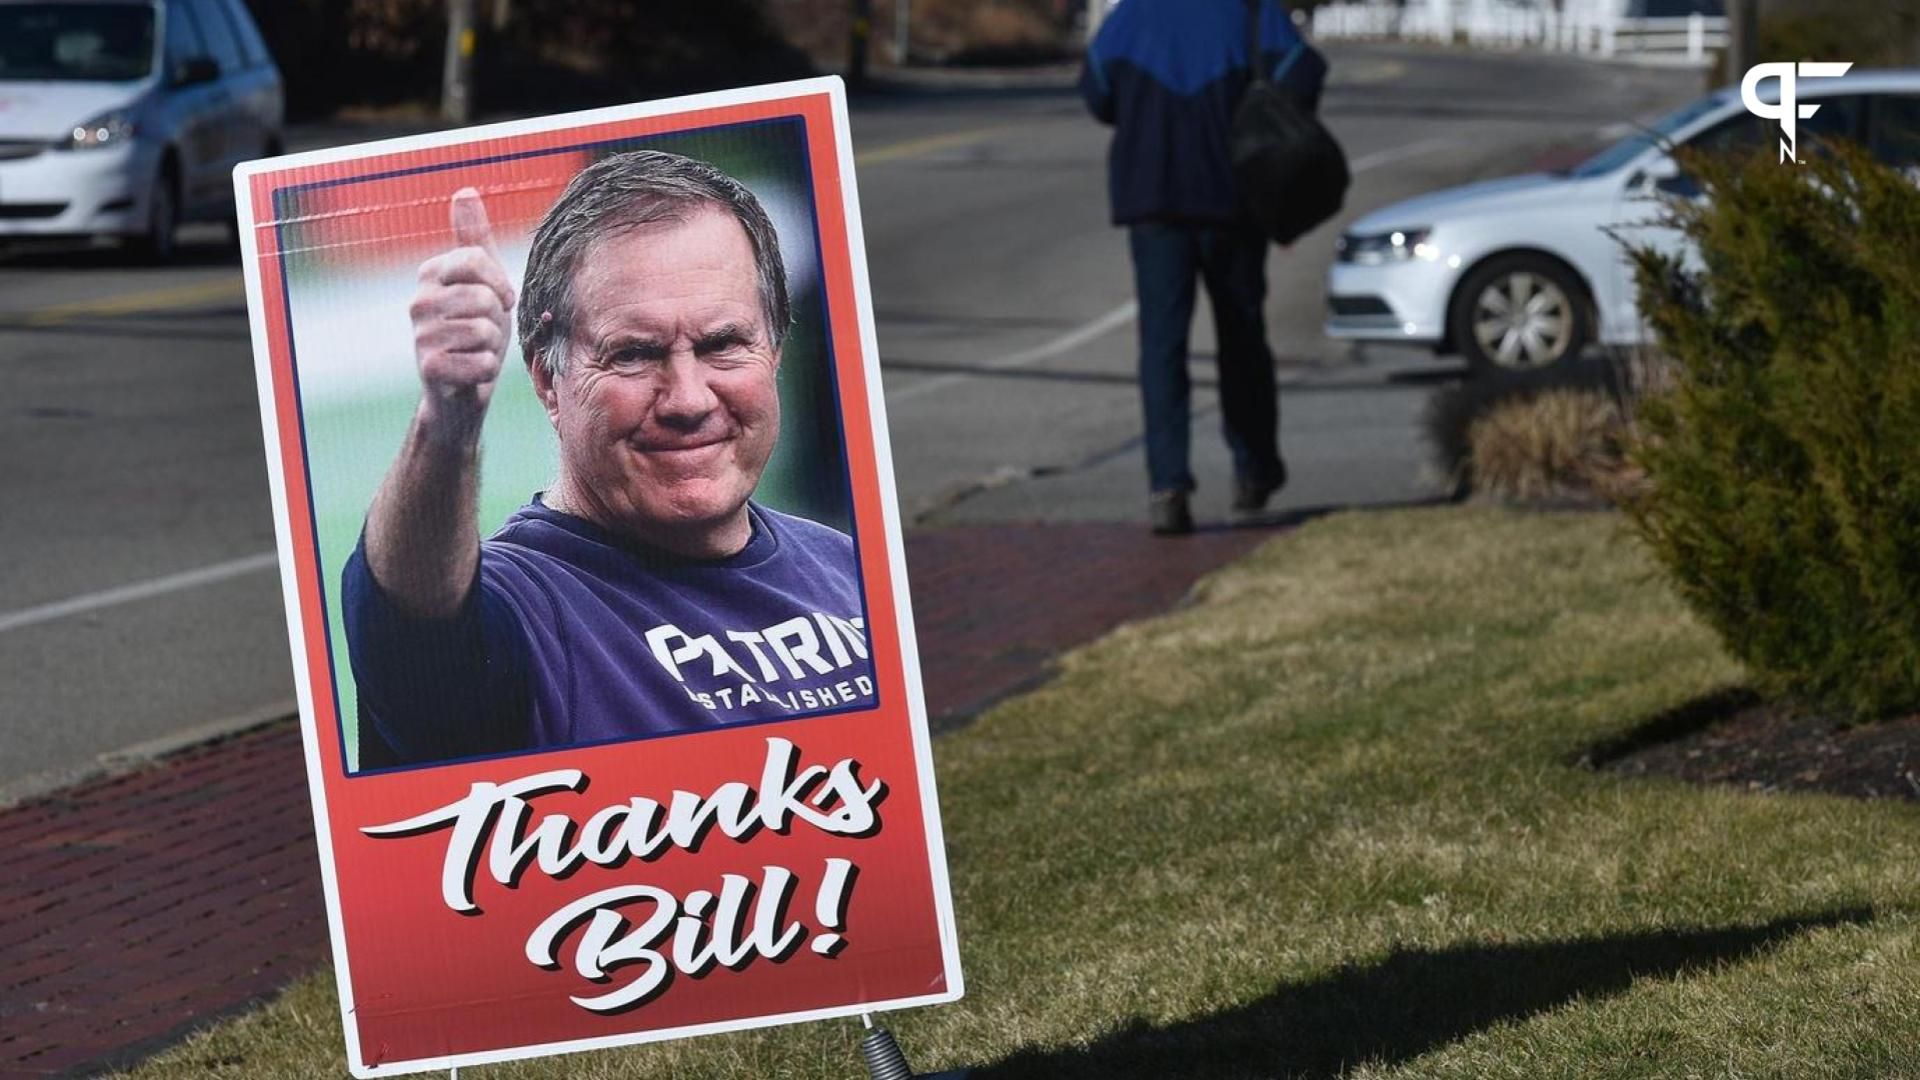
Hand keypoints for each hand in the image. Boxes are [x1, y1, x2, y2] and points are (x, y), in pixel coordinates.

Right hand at [409, 187, 515, 421]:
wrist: (461, 387)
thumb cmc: (475, 329)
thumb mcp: (481, 279)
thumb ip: (474, 238)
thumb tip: (465, 191)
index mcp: (430, 273)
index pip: (477, 260)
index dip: (500, 283)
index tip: (498, 299)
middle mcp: (418, 300)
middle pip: (485, 298)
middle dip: (497, 321)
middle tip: (484, 332)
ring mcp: (420, 335)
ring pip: (486, 331)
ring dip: (493, 347)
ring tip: (476, 350)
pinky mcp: (429, 368)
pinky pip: (484, 362)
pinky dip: (487, 370)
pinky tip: (472, 372)